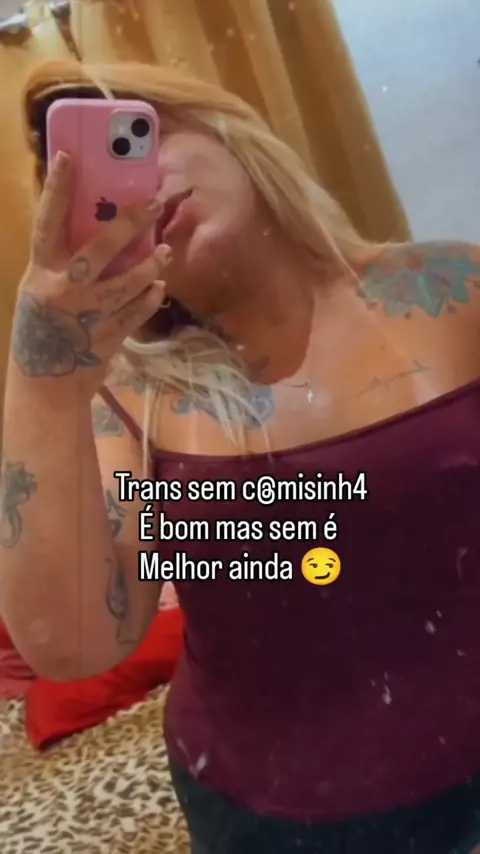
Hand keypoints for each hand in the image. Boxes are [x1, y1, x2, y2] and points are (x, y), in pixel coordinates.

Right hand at [10, 151, 171, 400]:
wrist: (46, 388)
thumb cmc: (41, 334)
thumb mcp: (40, 295)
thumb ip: (61, 267)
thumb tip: (95, 233)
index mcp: (41, 273)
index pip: (48, 222)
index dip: (57, 189)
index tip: (70, 157)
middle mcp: (64, 290)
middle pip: (101, 247)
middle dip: (130, 222)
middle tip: (154, 202)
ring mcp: (90, 315)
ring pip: (130, 281)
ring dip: (151, 265)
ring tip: (163, 253)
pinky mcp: (110, 336)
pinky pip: (139, 310)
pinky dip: (151, 297)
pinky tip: (158, 288)